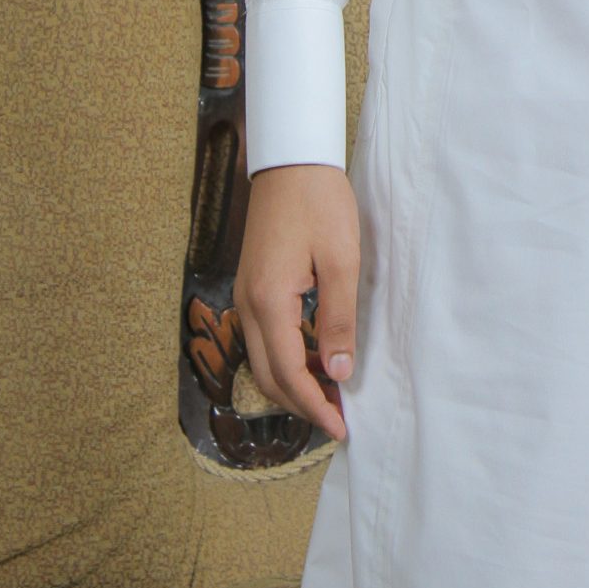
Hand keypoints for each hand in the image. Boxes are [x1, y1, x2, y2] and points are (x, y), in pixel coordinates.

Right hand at [234, 164, 360, 440]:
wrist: (292, 159)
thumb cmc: (319, 203)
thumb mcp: (341, 260)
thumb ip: (338, 319)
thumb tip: (339, 372)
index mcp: (270, 301)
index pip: (288, 373)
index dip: (315, 405)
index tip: (341, 427)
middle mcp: (250, 303)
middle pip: (268, 376)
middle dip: (302, 404)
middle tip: (338, 418)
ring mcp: (247, 294)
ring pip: (263, 360)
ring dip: (293, 382)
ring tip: (331, 393)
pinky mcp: (253, 284)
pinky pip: (264, 338)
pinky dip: (287, 358)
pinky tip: (315, 356)